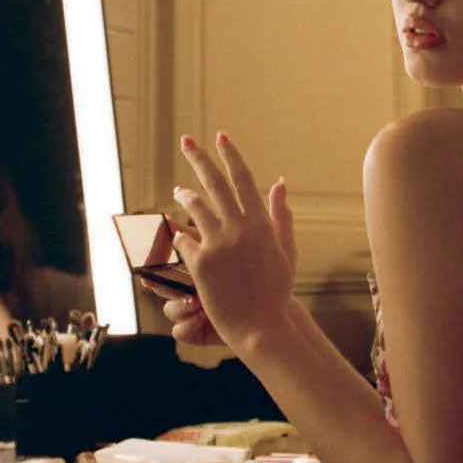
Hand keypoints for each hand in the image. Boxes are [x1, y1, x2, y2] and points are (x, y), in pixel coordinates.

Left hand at [168, 132, 294, 353]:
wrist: (261, 327)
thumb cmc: (276, 291)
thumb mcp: (285, 251)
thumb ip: (281, 216)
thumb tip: (279, 183)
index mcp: (262, 223)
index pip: (243, 179)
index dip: (231, 155)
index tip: (221, 135)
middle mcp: (239, 228)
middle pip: (214, 183)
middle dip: (199, 158)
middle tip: (186, 140)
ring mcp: (218, 245)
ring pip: (194, 207)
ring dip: (184, 196)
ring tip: (178, 191)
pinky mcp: (200, 263)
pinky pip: (183, 240)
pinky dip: (181, 236)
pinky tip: (177, 236)